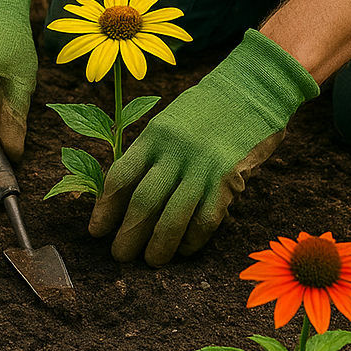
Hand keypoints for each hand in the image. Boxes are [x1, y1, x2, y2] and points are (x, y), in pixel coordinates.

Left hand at [88, 30, 318, 265]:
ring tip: (151, 261)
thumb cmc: (208, 108)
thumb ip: (153, 153)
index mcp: (155, 134)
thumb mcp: (171, 120)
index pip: (120, 177)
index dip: (105, 209)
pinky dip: (192, 240)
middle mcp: (175, 151)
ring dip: (158, 246)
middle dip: (128, 235)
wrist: (254, 88)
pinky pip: (205, 220)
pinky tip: (184, 249)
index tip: (96, 231)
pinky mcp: (229, 179)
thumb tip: (128, 194)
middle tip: (120, 255)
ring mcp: (203, 166)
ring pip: (172, 218)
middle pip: (142, 203)